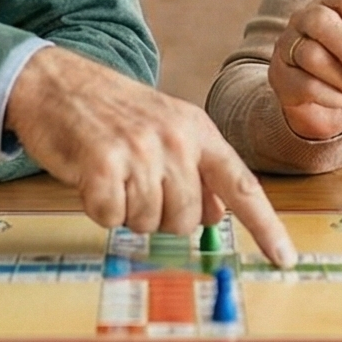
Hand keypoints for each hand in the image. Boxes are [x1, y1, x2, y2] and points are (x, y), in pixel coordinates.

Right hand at [5, 45, 298, 266]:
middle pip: (188, 221)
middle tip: (136, 183)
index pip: (242, 185)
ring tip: (114, 174)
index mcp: (199, 131)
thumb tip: (218, 214)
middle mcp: (176, 140)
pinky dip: (98, 208)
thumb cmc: (114, 112)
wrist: (58, 82)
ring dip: (126, 211)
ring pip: (148, 224)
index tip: (284, 259)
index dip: (265, 226)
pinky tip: (93, 177)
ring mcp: (140, 150)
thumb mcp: (169, 128)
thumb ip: (199, 168)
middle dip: (161, 216)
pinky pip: (111, 218)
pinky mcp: (103, 163)